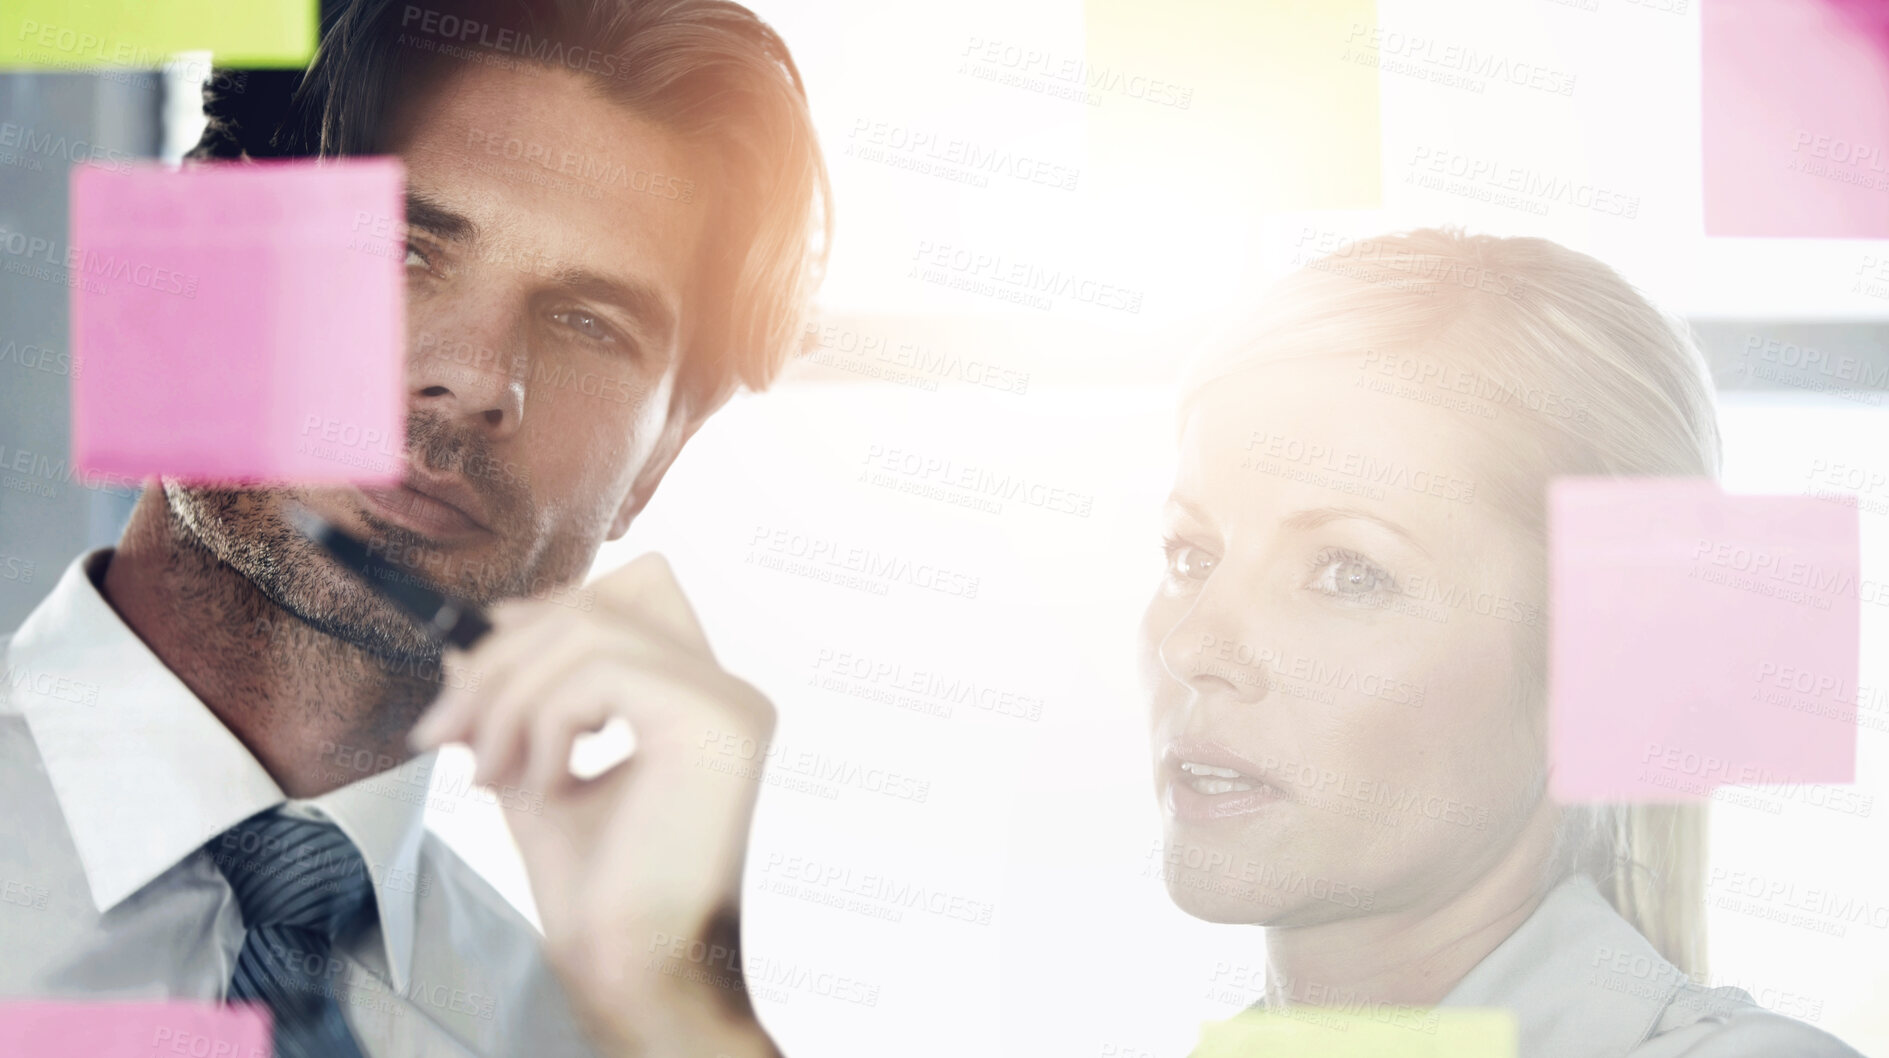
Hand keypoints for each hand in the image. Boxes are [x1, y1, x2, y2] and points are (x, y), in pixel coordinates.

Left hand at [409, 553, 778, 1057]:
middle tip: (444, 733)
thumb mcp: (540, 774)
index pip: (621, 602)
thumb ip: (515, 709)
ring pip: (591, 629)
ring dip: (511, 696)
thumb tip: (463, 647)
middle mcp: (726, 691)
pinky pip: (601, 671)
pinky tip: (546, 785)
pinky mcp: (717, 721)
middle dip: (502, 658)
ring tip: (488, 770)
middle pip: (598, 606)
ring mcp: (728, 702)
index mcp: (699, 701)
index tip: (468, 677)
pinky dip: (548, 724)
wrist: (634, 969)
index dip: (541, 617)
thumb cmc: (601, 896)